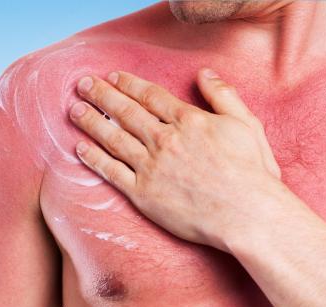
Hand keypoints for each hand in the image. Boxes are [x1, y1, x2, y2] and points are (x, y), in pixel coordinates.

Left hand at [69, 68, 282, 251]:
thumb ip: (224, 95)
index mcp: (188, 121)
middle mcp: (164, 140)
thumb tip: (204, 74)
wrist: (245, 213)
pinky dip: (94, 159)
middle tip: (83, 85)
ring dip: (91, 122)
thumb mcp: (246, 124)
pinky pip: (113, 173)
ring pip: (113, 139)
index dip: (128, 84)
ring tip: (74, 110)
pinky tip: (80, 149)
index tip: (113, 77)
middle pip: (126, 112)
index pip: (150, 96)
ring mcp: (151, 167)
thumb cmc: (251, 173)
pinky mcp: (143, 194)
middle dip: (102, 95)